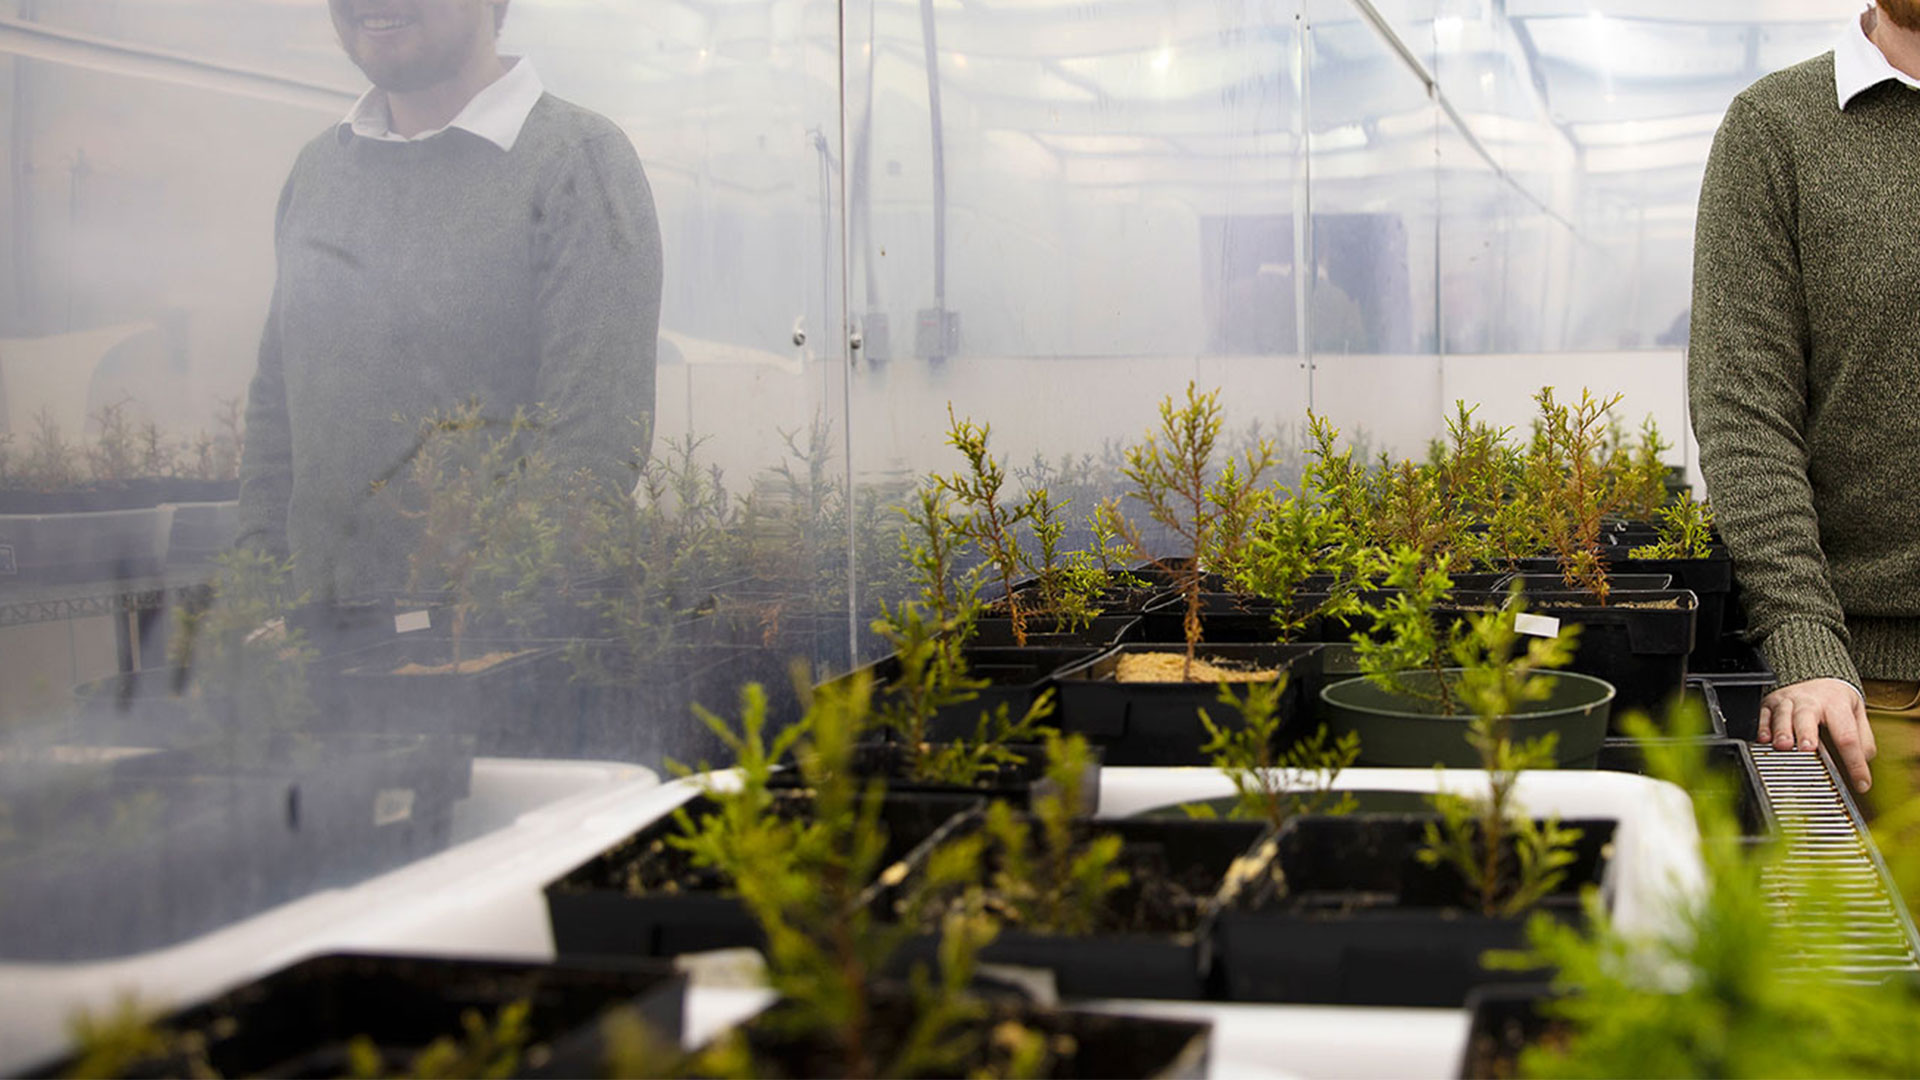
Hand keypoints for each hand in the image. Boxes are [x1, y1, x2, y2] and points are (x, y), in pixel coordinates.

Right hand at [1758, 677, 1876, 792]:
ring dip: (1782, 731)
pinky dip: (1762, 728)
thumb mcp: (1857, 717)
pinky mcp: (1770, 704)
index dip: (1853, 761)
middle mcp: (1811, 701)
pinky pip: (1763, 714)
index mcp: (1837, 705)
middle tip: (1807, 749)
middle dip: (1806, 733)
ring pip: (1782, 714)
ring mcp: (1788, 701)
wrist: (1819, 680)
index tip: (1860, 783)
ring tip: (1783, 746)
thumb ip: (1863, 742)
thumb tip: (1861, 765)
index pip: (1847, 736)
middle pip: (1807, 716)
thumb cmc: (1836, 703)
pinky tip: (1764, 740)